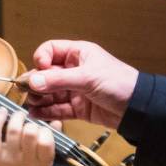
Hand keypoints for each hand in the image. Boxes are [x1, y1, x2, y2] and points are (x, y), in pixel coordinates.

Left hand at [0, 109, 53, 165]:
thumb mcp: (42, 162)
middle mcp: (26, 161)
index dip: (45, 130)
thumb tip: (57, 122)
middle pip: (30, 133)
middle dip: (30, 123)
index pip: (46, 142)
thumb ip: (50, 142)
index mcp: (41, 162)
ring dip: (17, 117)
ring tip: (19, 115)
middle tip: (28, 122)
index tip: (41, 129)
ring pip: (14, 131)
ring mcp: (9, 158)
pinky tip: (2, 111)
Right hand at [20, 40, 137, 128]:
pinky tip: (36, 114)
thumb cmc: (120, 83)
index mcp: (78, 55)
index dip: (41, 59)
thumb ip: (58, 80)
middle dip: (36, 83)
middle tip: (27, 91)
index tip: (39, 70)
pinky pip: (58, 109)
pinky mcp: (78, 108)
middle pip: (46, 74)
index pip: (50, 51)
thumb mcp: (87, 77)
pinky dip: (46, 112)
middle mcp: (75, 71)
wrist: (138, 108)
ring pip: (50, 93)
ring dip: (39, 99)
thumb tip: (33, 80)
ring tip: (31, 105)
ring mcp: (76, 90)